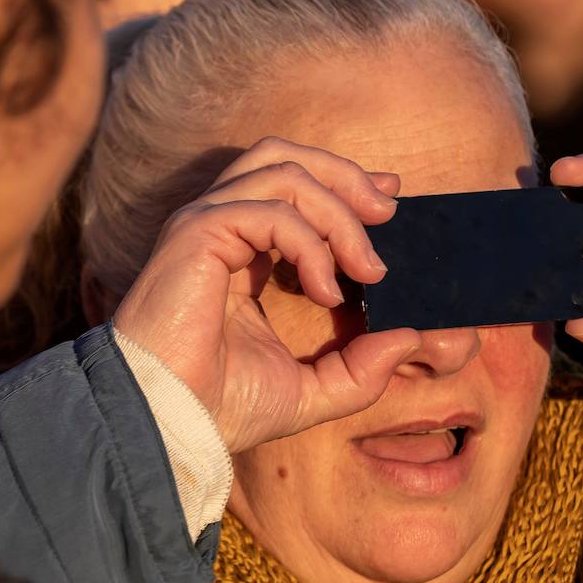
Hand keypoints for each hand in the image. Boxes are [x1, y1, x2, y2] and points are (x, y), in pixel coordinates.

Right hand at [113, 137, 422, 453]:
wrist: (169, 423)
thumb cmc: (221, 407)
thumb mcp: (312, 389)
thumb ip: (362, 367)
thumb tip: (412, 340)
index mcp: (239, 252)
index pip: (292, 187)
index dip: (344, 183)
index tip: (390, 200)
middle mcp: (219, 227)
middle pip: (285, 158)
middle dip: (347, 176)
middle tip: (390, 212)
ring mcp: (205, 224)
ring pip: (284, 173)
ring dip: (340, 214)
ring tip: (368, 269)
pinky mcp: (197, 233)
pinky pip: (270, 211)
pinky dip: (311, 244)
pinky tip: (326, 291)